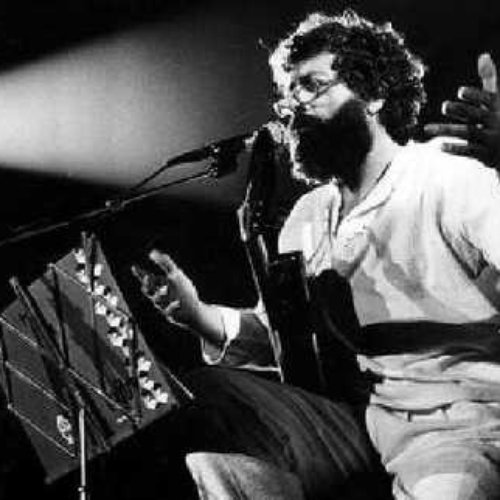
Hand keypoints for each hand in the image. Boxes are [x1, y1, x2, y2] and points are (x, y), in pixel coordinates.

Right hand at [132, 250, 201, 329]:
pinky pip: (169, 312)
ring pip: (157, 301)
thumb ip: (165, 263)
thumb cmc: (181, 293)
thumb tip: (152, 252)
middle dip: (147, 284)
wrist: (192, 312)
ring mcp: (164, 306)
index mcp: (159, 286)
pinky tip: (177, 303)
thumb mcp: (175, 275)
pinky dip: (172, 307)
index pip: (146, 280)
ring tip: (165, 288)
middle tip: (148, 277)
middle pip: (148, 291)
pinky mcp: (172, 314)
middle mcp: (159, 296)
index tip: (134, 267)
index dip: (140, 274)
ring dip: (160, 294)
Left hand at [424, 53, 499, 167]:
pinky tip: (440, 146)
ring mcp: (487, 138)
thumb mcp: (495, 99)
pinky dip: (455, 148)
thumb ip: (489, 78)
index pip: (486, 100)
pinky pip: (467, 151)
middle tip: (444, 106)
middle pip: (474, 115)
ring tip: (427, 128)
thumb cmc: (499, 117)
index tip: (460, 91)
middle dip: (461, 110)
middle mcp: (492, 122)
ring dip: (446, 130)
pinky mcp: (482, 153)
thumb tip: (483, 55)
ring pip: (465, 133)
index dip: (474, 95)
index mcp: (495, 108)